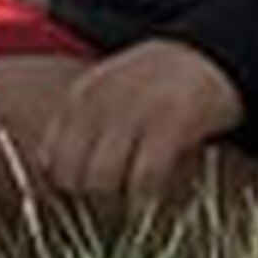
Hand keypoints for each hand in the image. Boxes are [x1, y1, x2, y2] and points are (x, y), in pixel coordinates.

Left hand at [34, 38, 242, 222]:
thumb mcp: (107, 90)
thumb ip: (78, 122)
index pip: (49, 158)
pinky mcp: (171, 123)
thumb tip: (45, 167)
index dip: (65, 185)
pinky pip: (144, 177)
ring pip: (101, 179)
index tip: (84, 194)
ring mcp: (135, 111)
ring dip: (114, 199)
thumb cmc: (156, 83)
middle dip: (86, 196)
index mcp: (81, 96)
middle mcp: (101, 102)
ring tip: (130, 199)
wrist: (212, 56)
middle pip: (71, 174)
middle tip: (110, 201)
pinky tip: (153, 194)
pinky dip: (146, 194)